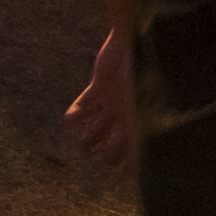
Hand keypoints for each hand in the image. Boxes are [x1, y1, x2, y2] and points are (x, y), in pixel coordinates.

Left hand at [61, 30, 131, 168]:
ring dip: (90, 136)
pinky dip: (77, 111)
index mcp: (142, 116)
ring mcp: (113, 97)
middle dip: (109, 151)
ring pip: (100, 123)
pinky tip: (71, 120)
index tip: (122, 174)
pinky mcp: (100, 83)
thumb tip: (139, 163)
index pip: (137, 146)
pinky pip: (86, 101)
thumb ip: (139, 134)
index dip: (131, 160)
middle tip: (99, 162)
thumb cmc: (144, 73)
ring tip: (81, 148)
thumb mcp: (143, 106)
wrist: (134, 41)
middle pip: (117, 138)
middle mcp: (128, 110)